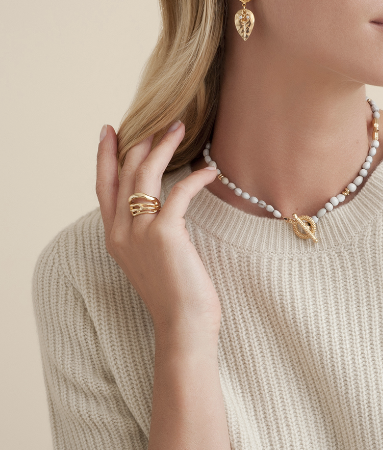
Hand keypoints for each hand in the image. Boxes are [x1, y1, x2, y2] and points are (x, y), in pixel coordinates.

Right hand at [96, 122, 221, 335]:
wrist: (182, 326)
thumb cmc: (175, 297)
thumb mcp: (152, 262)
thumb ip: (149, 235)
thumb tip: (165, 213)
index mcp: (115, 238)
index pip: (104, 187)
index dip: (105, 156)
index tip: (111, 131)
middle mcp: (121, 231)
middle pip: (124, 173)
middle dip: (140, 142)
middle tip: (159, 123)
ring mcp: (140, 231)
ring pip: (145, 174)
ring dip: (163, 147)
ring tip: (181, 128)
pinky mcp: (164, 233)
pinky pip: (179, 193)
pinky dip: (196, 178)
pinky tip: (210, 171)